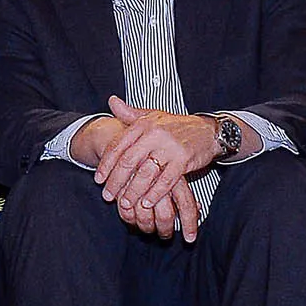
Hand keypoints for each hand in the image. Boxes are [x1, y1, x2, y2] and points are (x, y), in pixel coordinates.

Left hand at [92, 98, 214, 242]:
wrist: (207, 130)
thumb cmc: (177, 126)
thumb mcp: (152, 116)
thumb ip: (130, 113)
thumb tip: (111, 101)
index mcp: (143, 124)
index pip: (118, 145)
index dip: (106, 164)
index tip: (98, 179)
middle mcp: (154, 134)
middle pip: (129, 161)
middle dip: (116, 181)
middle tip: (107, 196)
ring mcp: (169, 147)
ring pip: (146, 173)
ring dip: (133, 191)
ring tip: (125, 204)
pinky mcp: (183, 159)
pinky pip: (166, 180)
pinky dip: (155, 193)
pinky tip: (147, 202)